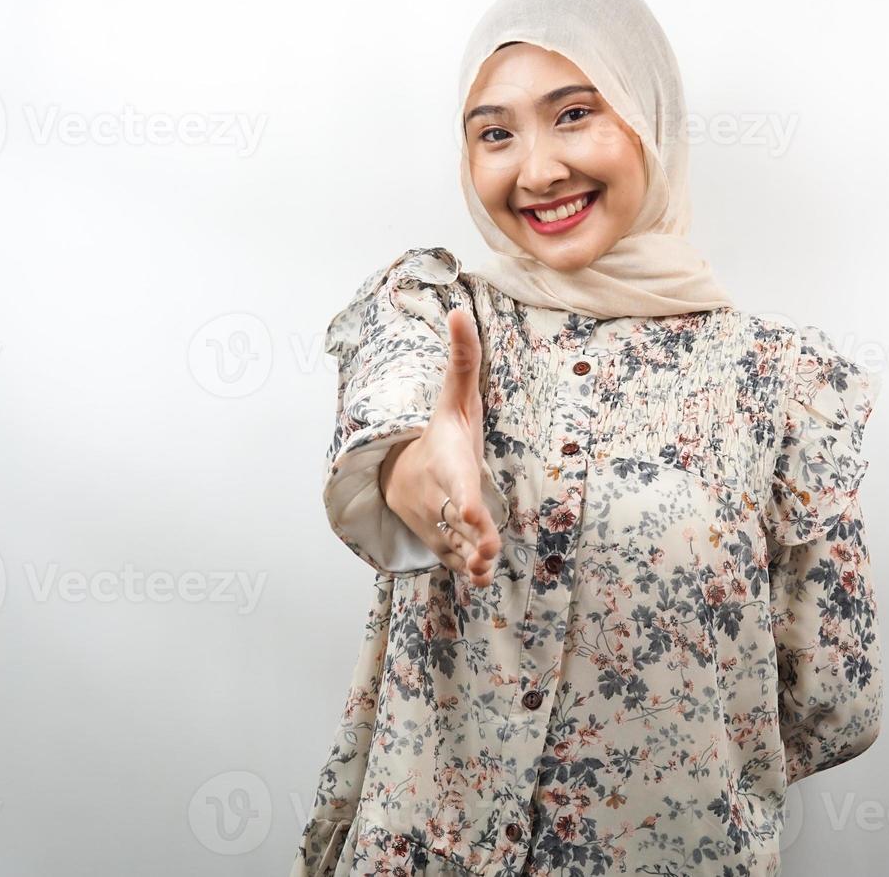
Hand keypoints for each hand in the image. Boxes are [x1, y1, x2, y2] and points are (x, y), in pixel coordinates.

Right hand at [379, 307, 502, 586]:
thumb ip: (464, 358)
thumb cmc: (441, 432)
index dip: (460, 497)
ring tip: (487, 570)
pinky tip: (482, 578)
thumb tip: (459, 310)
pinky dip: (466, 571)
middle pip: (454, 519)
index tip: (469, 510)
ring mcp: (437, 520)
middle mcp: (438, 494)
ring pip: (455, 546)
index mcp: (446, 461)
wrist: (399, 470)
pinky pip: (454, 559)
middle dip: (471, 536)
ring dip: (471, 560)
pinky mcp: (443, 540)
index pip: (454, 480)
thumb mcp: (455, 396)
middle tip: (488, 551)